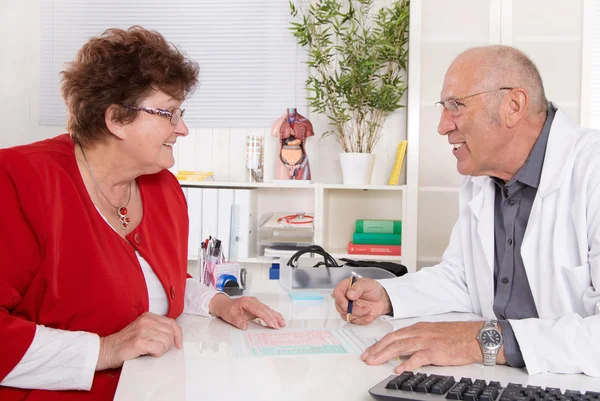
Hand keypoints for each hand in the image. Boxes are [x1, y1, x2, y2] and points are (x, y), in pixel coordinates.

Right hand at [96, 312, 182, 370]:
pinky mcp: (139, 341)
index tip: (178, 344)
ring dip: (161, 350)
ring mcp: (143, 330)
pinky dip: (157, 353)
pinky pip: (159, 348)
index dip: (178, 335)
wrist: (107, 350)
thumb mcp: (143, 330)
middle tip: (157, 349)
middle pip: (171, 332)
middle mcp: (146, 321)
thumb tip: (175, 336)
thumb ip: (157, 329)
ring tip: (151, 351)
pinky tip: (149, 353)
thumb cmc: (125, 343)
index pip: (172, 323)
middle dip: (167, 344)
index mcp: (148, 316)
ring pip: (166, 341)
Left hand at [209, 294, 285, 329]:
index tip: (272, 324)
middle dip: (273, 318)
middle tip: (279, 326)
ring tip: (282, 324)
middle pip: (266, 309)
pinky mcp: (257, 307)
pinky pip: (267, 311)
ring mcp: (256, 304)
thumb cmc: (227, 309)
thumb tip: (245, 326)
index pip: (259, 310)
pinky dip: (273, 315)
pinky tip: (278, 320)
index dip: (267, 317)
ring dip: (276, 316)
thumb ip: (237, 321)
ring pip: (268, 309)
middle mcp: (253, 301)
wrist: (224, 304)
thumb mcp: (230, 315)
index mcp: (247, 302)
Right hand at [333, 277, 391, 323]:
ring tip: (368, 310)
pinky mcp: (354, 316)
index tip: (347, 305)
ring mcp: (349, 307)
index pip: (337, 293)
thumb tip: (349, 294)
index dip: (340, 300)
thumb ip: (358, 287)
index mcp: (346, 287)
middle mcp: (345, 298)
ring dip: (359, 315)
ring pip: (346, 316)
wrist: (383, 300)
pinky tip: (369, 316)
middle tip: (362, 309)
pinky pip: (354, 322)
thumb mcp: (368, 284)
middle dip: (352, 310)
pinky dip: (362, 320)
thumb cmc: (374, 290)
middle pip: (340, 307)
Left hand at [361, 321, 504, 372]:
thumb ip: (418, 339)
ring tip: (374, 361)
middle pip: (393, 340)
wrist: (474, 336)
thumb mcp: (432, 333)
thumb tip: (404, 349)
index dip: (380, 343)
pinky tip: (398, 369)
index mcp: (418, 328)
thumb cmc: (456, 336)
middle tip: (366, 357)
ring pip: (400, 347)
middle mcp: (420, 332)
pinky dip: (406, 363)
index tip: (370, 350)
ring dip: (385, 355)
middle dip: (377, 349)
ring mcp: (426, 341)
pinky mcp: (435, 351)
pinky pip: (418, 358)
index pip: (394, 335)